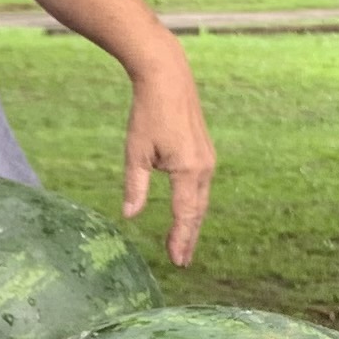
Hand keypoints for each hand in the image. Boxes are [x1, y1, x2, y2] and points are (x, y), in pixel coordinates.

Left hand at [120, 47, 215, 265]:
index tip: (176, 261)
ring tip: (184, 243)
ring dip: (192, 222)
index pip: (184, 215)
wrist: (168, 77)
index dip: (180, 239)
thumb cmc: (148, 113)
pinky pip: (202, 186)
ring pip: (201, 200)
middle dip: (189, 237)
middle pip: (197, 212)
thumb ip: (134, 187)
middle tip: (181, 261)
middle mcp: (204, 168)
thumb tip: (129, 216)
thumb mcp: (135, 152)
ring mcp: (208, 159)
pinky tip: (187, 212)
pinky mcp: (205, 152)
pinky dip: (195, 204)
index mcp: (188, 171)